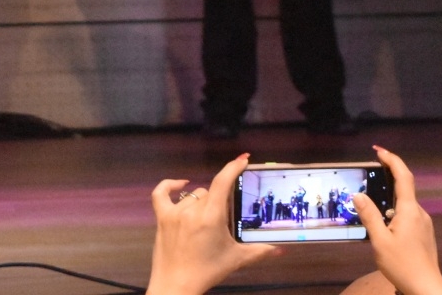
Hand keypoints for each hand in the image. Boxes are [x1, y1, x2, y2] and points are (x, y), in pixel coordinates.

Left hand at [147, 154, 276, 294]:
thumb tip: (280, 250)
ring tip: (207, 221)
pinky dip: (170, 185)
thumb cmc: (205, 272)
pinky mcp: (161, 220)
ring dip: (203, 202)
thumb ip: (260, 251)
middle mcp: (192, 211)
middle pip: (211, 192)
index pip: (223, 181)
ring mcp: (174, 214)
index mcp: (211, 216)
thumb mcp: (235, 259)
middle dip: (220, 201)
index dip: (234, 167)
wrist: (175, 288)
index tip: (243, 160)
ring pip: (193, 196)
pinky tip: (182, 184)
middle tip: (224, 219)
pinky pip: (161, 194)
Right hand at [350, 146, 441, 294]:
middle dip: (390, 175)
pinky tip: (385, 222)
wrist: (425, 286)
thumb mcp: (380, 241)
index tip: (379, 150)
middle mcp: (420, 212)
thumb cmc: (402, 264)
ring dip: (392, 196)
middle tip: (374, 168)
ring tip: (374, 198)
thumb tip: (358, 195)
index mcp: (410, 210)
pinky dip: (396, 210)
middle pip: (405, 187)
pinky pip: (409, 214)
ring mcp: (424, 222)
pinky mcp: (424, 233)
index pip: (403, 176)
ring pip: (406, 203)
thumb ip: (370, 216)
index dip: (392, 160)